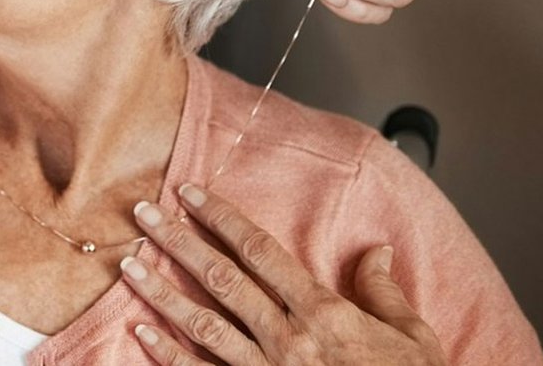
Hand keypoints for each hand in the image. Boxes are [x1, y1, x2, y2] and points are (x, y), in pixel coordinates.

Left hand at [120, 186, 446, 364]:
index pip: (261, 251)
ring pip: (203, 324)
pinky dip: (168, 354)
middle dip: (177, 241)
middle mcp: (290, 339)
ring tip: (128, 264)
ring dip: (161, 293)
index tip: (190, 192)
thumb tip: (377, 250)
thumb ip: (386, 292)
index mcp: (325, 314)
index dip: (222, 218)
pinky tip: (140, 332)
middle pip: (221, 278)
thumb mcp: (414, 339)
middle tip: (143, 213)